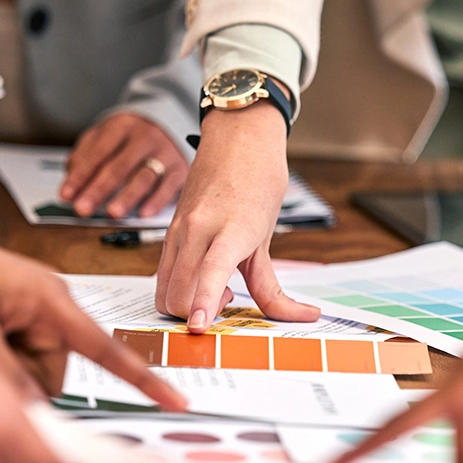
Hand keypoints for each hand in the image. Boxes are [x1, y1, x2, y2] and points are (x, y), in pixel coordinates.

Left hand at [0, 224, 186, 408]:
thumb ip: (3, 376)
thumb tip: (29, 413)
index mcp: (49, 301)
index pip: (104, 349)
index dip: (141, 379)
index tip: (174, 400)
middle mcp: (52, 304)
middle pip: (56, 372)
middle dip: (19, 376)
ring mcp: (38, 309)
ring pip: (37, 369)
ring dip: (5, 366)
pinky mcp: (23, 314)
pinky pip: (24, 354)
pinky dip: (0, 355)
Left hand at [62, 113, 187, 218]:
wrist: (170, 123)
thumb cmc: (131, 136)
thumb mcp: (105, 136)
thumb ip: (86, 154)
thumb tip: (71, 178)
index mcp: (122, 126)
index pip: (97, 153)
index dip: (80, 176)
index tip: (67, 195)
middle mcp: (145, 137)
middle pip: (118, 166)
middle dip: (98, 190)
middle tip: (83, 208)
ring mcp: (165, 153)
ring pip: (144, 177)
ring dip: (127, 197)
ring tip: (113, 213)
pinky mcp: (180, 169)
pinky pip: (168, 187)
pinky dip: (156, 201)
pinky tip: (144, 213)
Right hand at [155, 104, 318, 331]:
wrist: (237, 136)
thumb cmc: (259, 179)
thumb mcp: (269, 236)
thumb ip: (270, 284)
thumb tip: (300, 316)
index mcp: (230, 227)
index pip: (211, 269)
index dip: (203, 300)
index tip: (199, 326)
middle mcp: (197, 229)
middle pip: (179, 293)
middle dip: (197, 313)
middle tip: (228, 299)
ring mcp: (178, 230)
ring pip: (163, 289)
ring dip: (185, 304)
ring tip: (216, 288)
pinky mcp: (169, 230)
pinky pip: (162, 274)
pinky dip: (178, 289)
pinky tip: (203, 275)